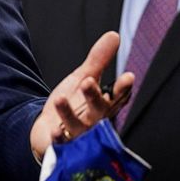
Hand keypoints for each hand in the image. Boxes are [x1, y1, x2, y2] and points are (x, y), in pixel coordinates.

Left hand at [29, 31, 134, 159]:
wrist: (51, 131)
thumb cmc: (74, 104)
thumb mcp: (84, 77)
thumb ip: (99, 59)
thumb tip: (114, 35)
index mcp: (104, 105)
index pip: (118, 97)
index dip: (123, 89)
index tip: (128, 77)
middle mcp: (95, 121)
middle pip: (99, 111)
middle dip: (95, 98)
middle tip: (87, 82)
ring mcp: (80, 135)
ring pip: (79, 126)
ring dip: (70, 115)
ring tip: (60, 99)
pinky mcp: (63, 146)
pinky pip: (63, 145)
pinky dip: (59, 139)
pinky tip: (55, 132)